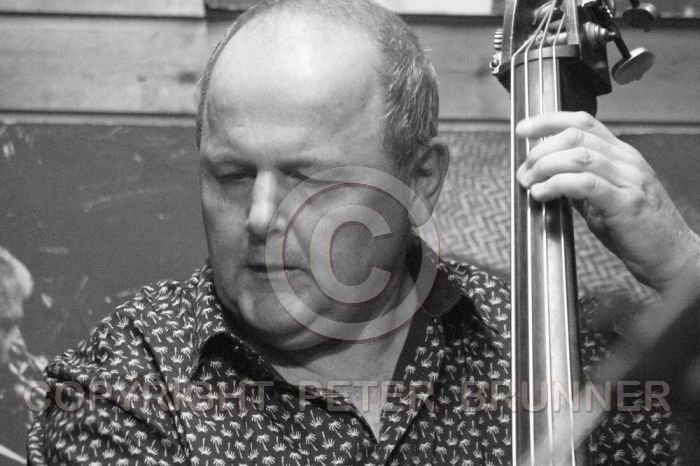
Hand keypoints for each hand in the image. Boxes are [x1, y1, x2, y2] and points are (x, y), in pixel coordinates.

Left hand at [515, 111, 699, 298]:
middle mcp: (626, 161)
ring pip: (579, 156)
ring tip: (529, 183)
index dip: (549, 121)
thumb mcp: (604, 200)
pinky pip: (586, 183)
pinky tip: (542, 194)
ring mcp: (629, 179)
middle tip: (524, 172)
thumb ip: (579, 185)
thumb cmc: (639, 231)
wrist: (672, 257)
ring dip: (545, 167)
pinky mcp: (625, 202)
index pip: (583, 123)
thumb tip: (546, 178)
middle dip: (540, 150)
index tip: (523, 129)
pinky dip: (557, 185)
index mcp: (622, 155)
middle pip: (575, 136)